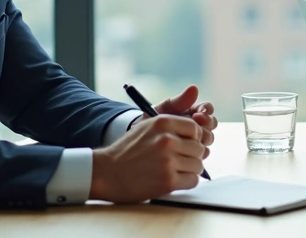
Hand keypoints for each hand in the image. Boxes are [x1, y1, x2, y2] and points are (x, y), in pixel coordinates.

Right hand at [89, 114, 205, 202]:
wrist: (106, 173)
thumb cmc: (127, 151)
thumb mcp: (146, 127)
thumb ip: (171, 126)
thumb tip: (198, 131)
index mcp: (163, 123)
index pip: (194, 128)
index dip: (192, 138)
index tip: (185, 145)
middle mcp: (167, 140)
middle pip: (199, 148)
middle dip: (192, 156)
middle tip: (179, 161)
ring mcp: (168, 161)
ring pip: (198, 165)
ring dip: (189, 170)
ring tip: (174, 171)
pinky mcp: (168, 181)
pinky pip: (193, 180)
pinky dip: (186, 182)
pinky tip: (173, 180)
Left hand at [140, 85, 217, 156]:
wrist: (139, 142)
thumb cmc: (152, 123)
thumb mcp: (162, 110)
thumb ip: (178, 101)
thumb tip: (194, 88)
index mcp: (192, 112)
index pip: (207, 109)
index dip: (206, 110)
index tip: (198, 113)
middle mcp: (197, 126)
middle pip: (212, 124)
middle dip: (206, 123)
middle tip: (196, 123)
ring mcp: (196, 141)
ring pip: (209, 139)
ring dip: (202, 138)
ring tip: (189, 139)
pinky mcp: (193, 155)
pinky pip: (203, 154)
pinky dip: (197, 152)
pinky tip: (187, 152)